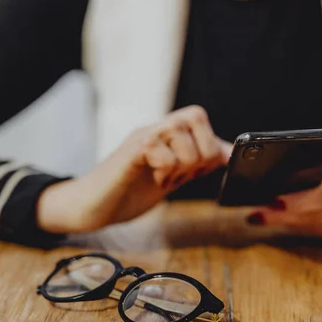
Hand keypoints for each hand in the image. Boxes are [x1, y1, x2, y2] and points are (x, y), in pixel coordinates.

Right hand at [37, 106, 230, 233]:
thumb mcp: (173, 176)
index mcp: (167, 134)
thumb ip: (197, 163)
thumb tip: (228, 154)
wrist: (93, 206)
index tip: (204, 170)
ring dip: (181, 165)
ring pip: (181, 134)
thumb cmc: (130, 191)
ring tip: (163, 178)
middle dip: (201, 152)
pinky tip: (153, 179)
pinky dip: (164, 170)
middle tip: (182, 174)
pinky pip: (161, 150)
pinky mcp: (131, 151)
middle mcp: (155, 129)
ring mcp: (142, 137)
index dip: (212, 143)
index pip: (199, 116)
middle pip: (195, 115)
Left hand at [247, 161, 321, 245]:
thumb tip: (295, 187)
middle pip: (318, 215)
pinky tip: (291, 227)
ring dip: (291, 226)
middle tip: (256, 213)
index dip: (296, 201)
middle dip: (283, 216)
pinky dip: (310, 232)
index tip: (270, 201)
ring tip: (264, 219)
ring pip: (321, 229)